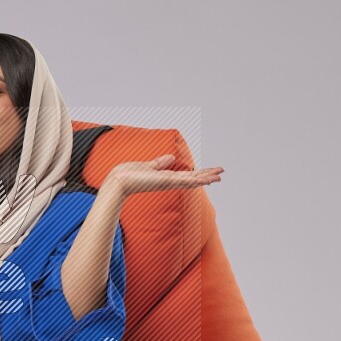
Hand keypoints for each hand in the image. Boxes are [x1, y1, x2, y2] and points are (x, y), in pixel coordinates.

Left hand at [106, 154, 223, 199]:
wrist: (119, 181)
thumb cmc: (129, 175)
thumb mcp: (148, 166)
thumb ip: (160, 163)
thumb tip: (171, 158)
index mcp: (166, 177)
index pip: (187, 174)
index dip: (199, 172)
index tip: (211, 170)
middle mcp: (169, 181)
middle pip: (193, 178)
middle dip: (207, 175)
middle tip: (222, 174)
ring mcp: (168, 182)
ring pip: (192, 181)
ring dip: (206, 178)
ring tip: (219, 177)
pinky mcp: (165, 182)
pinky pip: (184, 181)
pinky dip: (196, 180)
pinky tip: (206, 179)